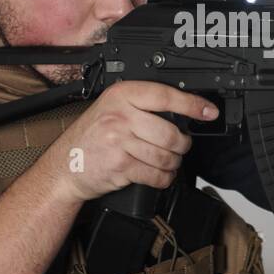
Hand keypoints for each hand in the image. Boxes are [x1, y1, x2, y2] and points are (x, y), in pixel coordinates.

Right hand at [46, 81, 218, 202]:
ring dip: (172, 164)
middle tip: (179, 147)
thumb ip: (140, 105)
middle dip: (182, 145)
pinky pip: (156, 174)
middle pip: (171, 132)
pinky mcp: (121, 166)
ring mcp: (119, 141)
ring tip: (166, 162)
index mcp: (121, 95)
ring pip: (166, 155)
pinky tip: (157, 175)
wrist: (64, 167)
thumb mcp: (111, 109)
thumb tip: (183, 110)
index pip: (165, 95)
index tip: (209, 111)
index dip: (192, 104)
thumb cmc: (90, 139)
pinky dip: (163, 178)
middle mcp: (120, 115)